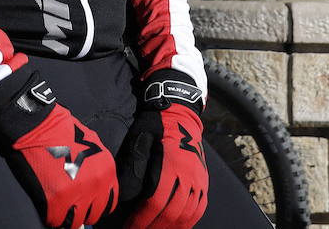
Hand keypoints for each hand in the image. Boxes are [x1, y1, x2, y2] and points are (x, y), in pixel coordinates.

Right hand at [9, 103, 118, 227]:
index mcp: (107, 170)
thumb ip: (96, 166)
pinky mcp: (57, 200)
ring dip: (67, 216)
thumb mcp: (90, 143)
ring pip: (76, 222)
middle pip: (93, 214)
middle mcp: (96, 184)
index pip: (108, 202)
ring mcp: (77, 193)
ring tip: (58, 207)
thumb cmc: (59, 130)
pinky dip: (51, 217)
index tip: (84, 202)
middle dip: (82, 211)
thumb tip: (93, 185)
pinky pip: (56, 220)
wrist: (36, 124)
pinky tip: (47, 207)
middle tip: (70, 205)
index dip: (94, 203)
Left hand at [116, 74, 208, 228]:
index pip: (156, 202)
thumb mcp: (139, 139)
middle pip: (172, 212)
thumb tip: (125, 196)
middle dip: (154, 227)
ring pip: (188, 214)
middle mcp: (189, 174)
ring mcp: (199, 179)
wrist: (179, 111)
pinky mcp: (203, 181)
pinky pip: (199, 208)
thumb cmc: (156, 124)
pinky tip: (176, 226)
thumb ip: (134, 167)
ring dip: (171, 227)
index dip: (142, 219)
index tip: (129, 227)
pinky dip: (188, 221)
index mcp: (172, 164)